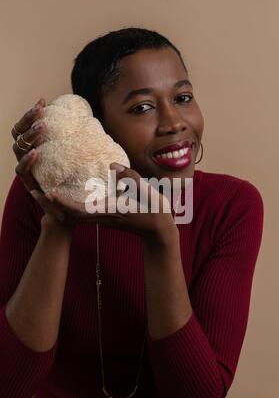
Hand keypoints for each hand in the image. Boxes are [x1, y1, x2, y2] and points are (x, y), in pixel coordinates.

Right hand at [11, 99, 72, 226]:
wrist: (68, 215)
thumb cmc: (75, 187)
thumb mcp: (80, 164)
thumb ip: (82, 146)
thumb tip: (92, 122)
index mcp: (37, 151)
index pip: (28, 128)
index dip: (32, 114)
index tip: (43, 101)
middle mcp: (28, 160)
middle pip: (19, 134)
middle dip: (28, 119)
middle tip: (40, 111)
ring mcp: (27, 173)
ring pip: (18, 149)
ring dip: (29, 136)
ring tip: (41, 127)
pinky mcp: (29, 186)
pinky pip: (22, 173)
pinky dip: (27, 162)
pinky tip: (35, 153)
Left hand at [46, 163, 177, 243]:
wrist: (159, 233)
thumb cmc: (155, 213)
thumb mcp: (147, 192)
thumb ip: (130, 177)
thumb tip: (112, 164)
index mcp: (111, 211)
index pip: (82, 209)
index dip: (65, 203)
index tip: (51, 194)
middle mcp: (103, 217)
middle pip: (72, 215)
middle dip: (54, 206)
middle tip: (37, 193)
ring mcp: (103, 220)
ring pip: (75, 216)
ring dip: (60, 208)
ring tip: (46, 195)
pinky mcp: (105, 218)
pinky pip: (82, 215)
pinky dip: (70, 208)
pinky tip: (65, 199)